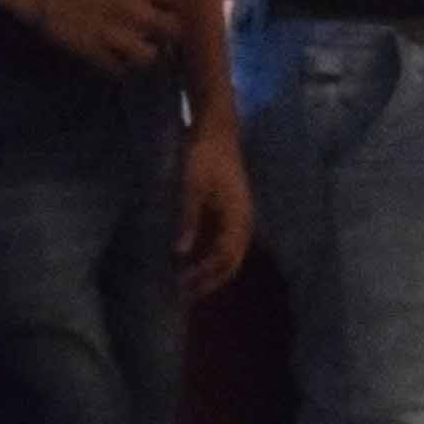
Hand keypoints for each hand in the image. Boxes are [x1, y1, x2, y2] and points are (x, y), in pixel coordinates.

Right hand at [26, 0, 187, 75]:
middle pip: (172, 30)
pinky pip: (118, 69)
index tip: (175, 1)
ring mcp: (115, 37)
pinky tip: (121, 62)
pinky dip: (122, 68)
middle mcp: (133, 13)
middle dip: (173, 30)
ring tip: (145, 49)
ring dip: (149, 52)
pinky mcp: (96, 54)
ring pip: (148, 56)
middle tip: (168, 30)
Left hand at [176, 119, 258, 299]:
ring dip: (210, 271)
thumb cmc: (203, 155)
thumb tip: (181, 253)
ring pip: (228, 254)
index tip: (183, 287)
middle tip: (184, 295)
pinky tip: (192, 260)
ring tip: (187, 283)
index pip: (225, 258)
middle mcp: (242, 222)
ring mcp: (238, 217)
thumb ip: (188, 219)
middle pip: (230, 262)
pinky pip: (223, 242)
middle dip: (209, 281)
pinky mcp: (229, 211)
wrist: (216, 128)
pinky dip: (209, 256)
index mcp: (237, 218)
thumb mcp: (191, 186)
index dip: (205, 276)